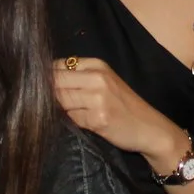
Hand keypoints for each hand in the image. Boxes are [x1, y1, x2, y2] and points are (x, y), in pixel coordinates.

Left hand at [52, 58, 185, 168]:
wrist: (150, 128)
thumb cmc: (124, 105)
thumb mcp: (104, 82)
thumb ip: (78, 78)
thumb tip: (43, 81)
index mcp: (97, 65)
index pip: (57, 65)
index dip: (48, 78)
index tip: (47, 89)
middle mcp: (96, 78)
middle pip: (56, 82)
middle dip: (50, 95)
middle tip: (56, 105)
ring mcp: (97, 98)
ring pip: (61, 101)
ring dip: (61, 110)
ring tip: (77, 114)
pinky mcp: (97, 118)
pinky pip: (72, 119)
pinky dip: (73, 122)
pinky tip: (87, 123)